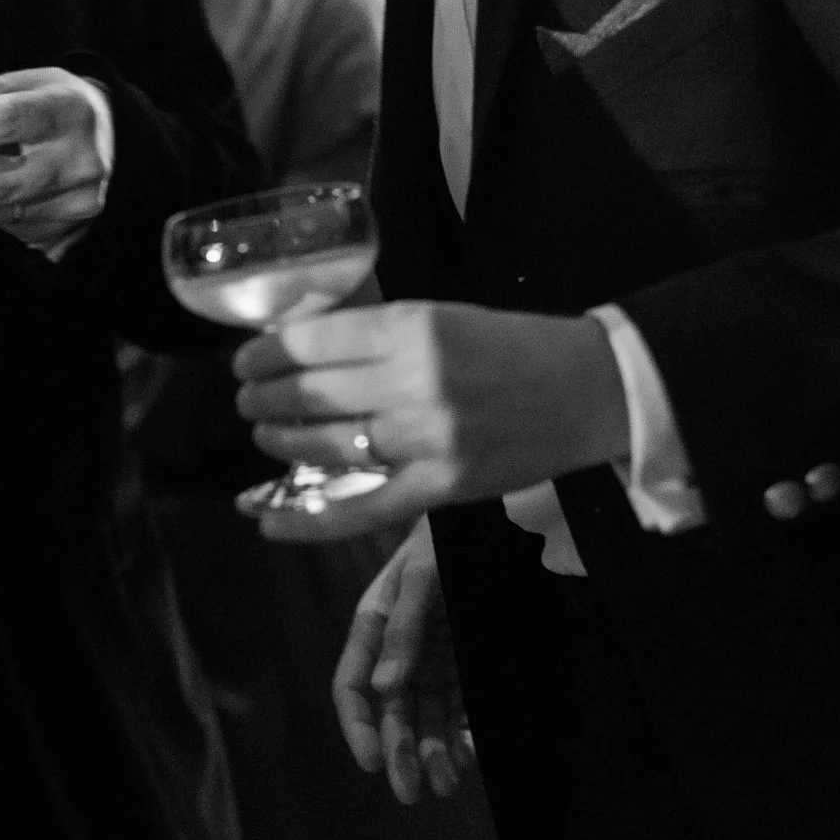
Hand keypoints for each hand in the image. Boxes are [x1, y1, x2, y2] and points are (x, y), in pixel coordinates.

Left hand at [233, 300, 628, 540]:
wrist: (592, 390)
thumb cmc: (514, 347)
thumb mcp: (443, 317)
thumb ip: (377, 334)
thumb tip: (300, 347)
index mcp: (414, 328)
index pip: (314, 342)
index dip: (267, 353)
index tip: (247, 359)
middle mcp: (416, 382)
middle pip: (312, 394)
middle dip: (264, 399)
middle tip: (247, 400)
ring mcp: (428, 440)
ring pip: (327, 449)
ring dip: (282, 444)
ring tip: (266, 436)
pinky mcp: (442, 488)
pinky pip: (361, 511)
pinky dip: (309, 521)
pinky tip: (269, 522)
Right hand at [336, 519, 471, 803]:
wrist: (496, 520)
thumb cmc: (449, 538)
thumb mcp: (425, 575)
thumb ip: (404, 629)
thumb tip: (384, 690)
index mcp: (374, 625)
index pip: (351, 686)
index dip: (358, 726)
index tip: (372, 761)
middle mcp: (400, 650)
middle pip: (392, 712)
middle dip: (400, 753)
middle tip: (411, 792)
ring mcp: (435, 659)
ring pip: (428, 718)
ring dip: (433, 752)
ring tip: (446, 784)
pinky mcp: (467, 665)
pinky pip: (460, 709)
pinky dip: (462, 736)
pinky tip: (467, 759)